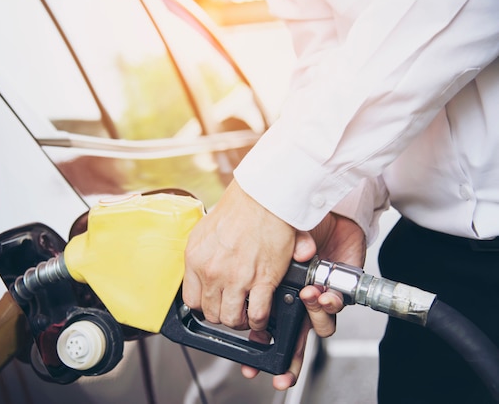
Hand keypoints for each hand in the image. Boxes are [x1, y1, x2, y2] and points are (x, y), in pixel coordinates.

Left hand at [182, 180, 296, 330]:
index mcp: (195, 258)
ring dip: (241, 320)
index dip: (204, 305)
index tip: (214, 302)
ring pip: (231, 319)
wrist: (264, 198)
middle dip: (223, 314)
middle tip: (233, 308)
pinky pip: (257, 314)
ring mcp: (236, 278)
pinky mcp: (261, 280)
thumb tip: (204, 271)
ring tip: (247, 313)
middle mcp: (212, 271)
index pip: (191, 300)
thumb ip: (204, 254)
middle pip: (210, 313)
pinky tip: (262, 314)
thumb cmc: (240, 208)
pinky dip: (260, 320)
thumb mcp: (206, 230)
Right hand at [242, 212, 366, 389]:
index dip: (258, 349)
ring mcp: (318, 298)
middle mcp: (296, 301)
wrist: (314, 207)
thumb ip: (255, 260)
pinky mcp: (339, 290)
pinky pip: (335, 307)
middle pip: (292, 341)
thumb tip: (246, 274)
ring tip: (307, 297)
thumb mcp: (263, 244)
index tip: (250, 365)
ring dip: (312, 317)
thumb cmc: (284, 223)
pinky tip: (324, 293)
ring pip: (316, 327)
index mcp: (273, 294)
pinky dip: (330, 304)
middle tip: (281, 377)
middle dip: (288, 363)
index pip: (263, 327)